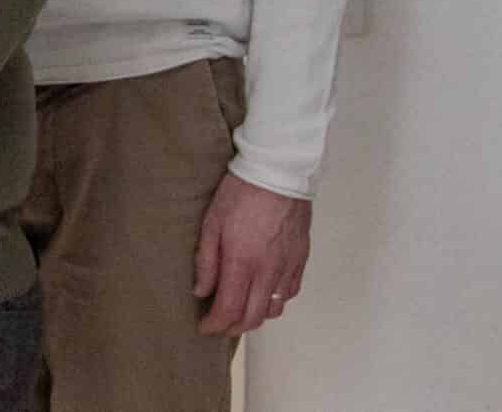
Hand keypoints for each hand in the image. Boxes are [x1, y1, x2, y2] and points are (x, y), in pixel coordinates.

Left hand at [194, 175, 312, 335]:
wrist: (278, 173)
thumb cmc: (240, 193)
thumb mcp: (211, 223)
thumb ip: (206, 261)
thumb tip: (200, 291)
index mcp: (243, 262)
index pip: (230, 309)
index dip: (215, 325)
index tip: (203, 327)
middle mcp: (269, 271)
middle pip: (254, 317)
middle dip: (232, 327)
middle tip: (217, 324)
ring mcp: (288, 267)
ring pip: (274, 309)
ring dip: (254, 316)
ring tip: (237, 310)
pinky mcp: (301, 260)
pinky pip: (289, 293)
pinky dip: (273, 302)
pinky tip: (262, 293)